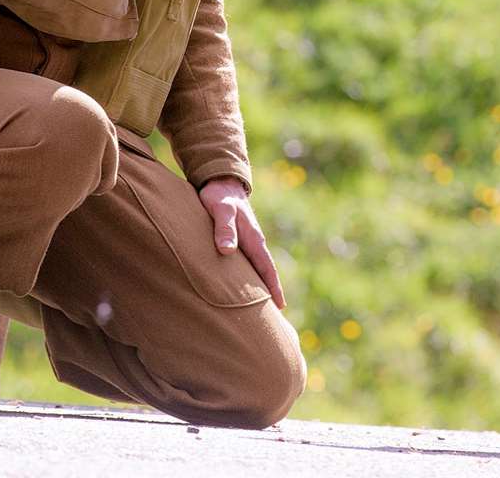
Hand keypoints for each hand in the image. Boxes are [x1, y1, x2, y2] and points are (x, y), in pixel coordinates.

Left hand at [198, 177, 286, 308]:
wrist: (219, 180)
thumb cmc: (219, 195)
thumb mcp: (220, 209)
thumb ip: (223, 228)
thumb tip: (227, 251)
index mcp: (253, 239)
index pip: (267, 269)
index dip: (273, 289)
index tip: (281, 308)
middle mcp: (253, 243)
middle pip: (264, 273)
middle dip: (269, 294)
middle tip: (272, 319)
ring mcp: (246, 242)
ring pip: (254, 270)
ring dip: (258, 287)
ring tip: (257, 309)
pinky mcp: (236, 240)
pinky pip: (244, 264)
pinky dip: (246, 277)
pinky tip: (240, 287)